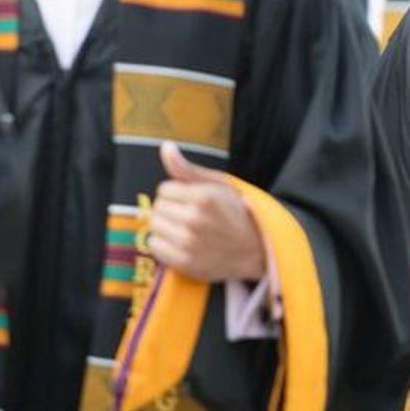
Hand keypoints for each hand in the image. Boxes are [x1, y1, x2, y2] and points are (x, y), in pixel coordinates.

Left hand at [147, 143, 265, 282]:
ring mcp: (189, 244)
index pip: (164, 189)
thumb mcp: (219, 184)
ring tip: (184, 228)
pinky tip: (179, 242)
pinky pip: (155, 247)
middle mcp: (195, 221)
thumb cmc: (237, 213)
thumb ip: (188, 168)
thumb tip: (166, 147)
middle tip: (188, 214)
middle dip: (169, 209)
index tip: (190, 200)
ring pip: (154, 227)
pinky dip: (163, 244)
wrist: (256, 249)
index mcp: (203, 198)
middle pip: (157, 208)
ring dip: (165, 226)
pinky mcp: (185, 263)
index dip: (176, 193)